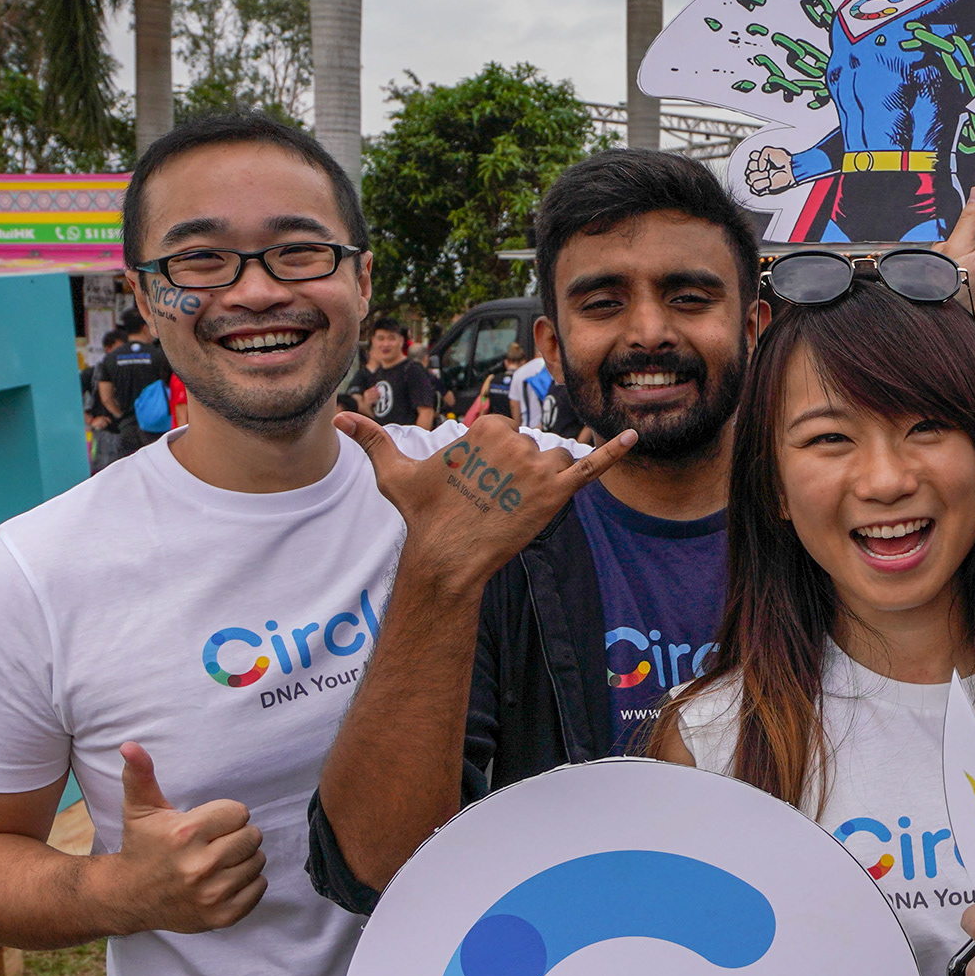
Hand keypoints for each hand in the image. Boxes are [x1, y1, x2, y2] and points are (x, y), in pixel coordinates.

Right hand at [98, 742, 266, 931]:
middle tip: (215, 842)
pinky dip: (249, 882)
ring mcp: (212, 894)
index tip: (208, 824)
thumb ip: (140, 774)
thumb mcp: (140, 809)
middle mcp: (200, 866)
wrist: (128, 897)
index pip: (239, 812)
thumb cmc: (141, 847)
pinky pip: (259, 888)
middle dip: (237, 835)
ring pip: (258, 861)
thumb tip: (130, 745)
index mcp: (185, 834)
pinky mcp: (222, 916)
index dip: (225, 815)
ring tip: (219, 860)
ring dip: (244, 858)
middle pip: (252, 836)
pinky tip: (225, 879)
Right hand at [345, 407, 633, 599]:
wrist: (448, 557)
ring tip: (515, 505)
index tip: (478, 481)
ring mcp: (539, 467)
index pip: (508, 430)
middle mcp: (516, 442)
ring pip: (555, 459)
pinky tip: (635, 435)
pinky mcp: (559, 493)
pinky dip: (615, 450)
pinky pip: (593, 466)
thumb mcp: (396, 473)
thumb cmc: (424, 515)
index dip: (496, 458)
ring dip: (543, 479)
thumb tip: (340, 419)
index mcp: (487, 429)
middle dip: (518, 470)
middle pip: (533, 446)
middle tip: (492, 499)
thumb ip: (373, 439)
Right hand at [744, 146, 789, 195]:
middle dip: (757, 167)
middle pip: (748, 169)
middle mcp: (758, 170)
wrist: (791, 171)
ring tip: (768, 174)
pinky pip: (755, 187)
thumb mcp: (770, 151)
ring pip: (750, 178)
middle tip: (768, 168)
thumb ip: (760, 155)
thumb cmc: (784, 161)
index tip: (766, 158)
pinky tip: (769, 181)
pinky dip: (762, 184)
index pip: (751, 158)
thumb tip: (759, 168)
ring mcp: (760, 180)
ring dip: (760, 176)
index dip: (757, 158)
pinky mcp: (762, 189)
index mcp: (760, 160)